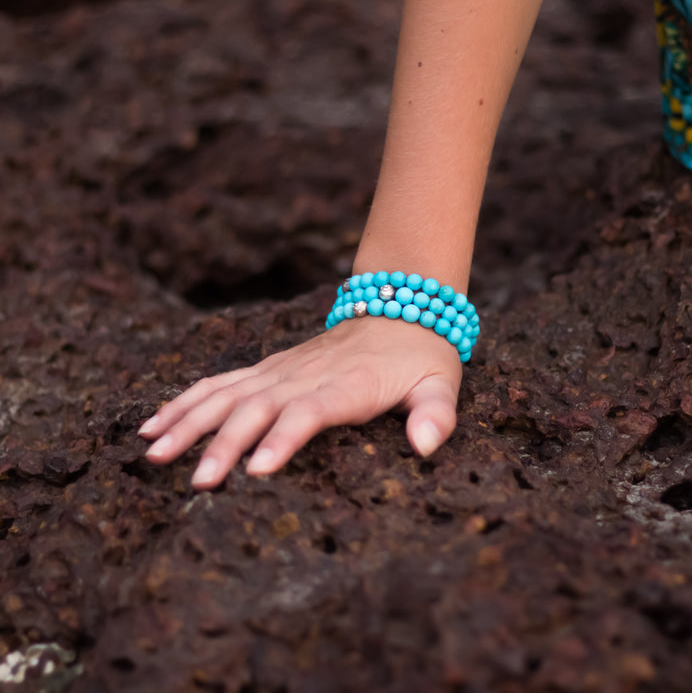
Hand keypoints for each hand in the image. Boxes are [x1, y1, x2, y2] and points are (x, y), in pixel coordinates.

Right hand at [138, 317, 462, 488]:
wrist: (399, 306)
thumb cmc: (420, 356)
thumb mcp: (441, 384)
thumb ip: (435, 414)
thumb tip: (428, 445)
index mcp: (348, 386)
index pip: (310, 411)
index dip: (284, 437)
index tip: (256, 469)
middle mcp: (307, 376)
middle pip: (259, 406)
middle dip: (224, 442)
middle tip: (197, 480)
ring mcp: (282, 370)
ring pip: (228, 393)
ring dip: (191, 421)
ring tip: (154, 452)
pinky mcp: (268, 368)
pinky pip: (220, 382)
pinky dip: (186, 400)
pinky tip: (155, 422)